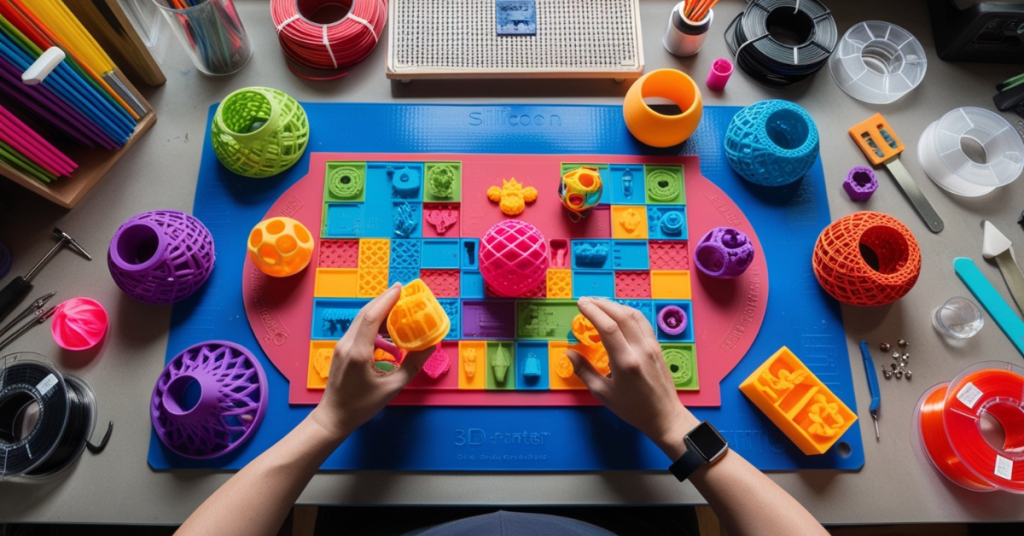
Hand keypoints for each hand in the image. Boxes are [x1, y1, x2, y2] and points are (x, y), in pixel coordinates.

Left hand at [311, 283, 433, 440]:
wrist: (334, 417)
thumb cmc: (361, 405)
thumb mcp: (392, 387)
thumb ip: (412, 366)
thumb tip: (429, 348)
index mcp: (358, 352)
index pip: (372, 317)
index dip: (386, 300)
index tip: (400, 288)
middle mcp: (347, 344)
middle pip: (366, 314)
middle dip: (384, 300)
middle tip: (403, 292)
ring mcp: (342, 346)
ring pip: (361, 320)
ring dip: (379, 311)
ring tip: (398, 308)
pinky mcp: (342, 350)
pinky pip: (359, 330)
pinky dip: (374, 324)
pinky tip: (387, 330)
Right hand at [566, 297, 699, 459]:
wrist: (664, 416)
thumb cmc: (632, 408)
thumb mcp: (603, 393)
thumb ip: (584, 371)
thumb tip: (569, 353)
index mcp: (625, 362)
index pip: (608, 327)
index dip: (593, 312)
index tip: (580, 304)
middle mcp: (640, 349)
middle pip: (621, 315)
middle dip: (602, 304)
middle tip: (586, 300)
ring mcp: (651, 346)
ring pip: (634, 315)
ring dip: (615, 305)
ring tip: (600, 304)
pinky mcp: (657, 347)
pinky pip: (642, 322)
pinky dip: (628, 313)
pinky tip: (618, 314)